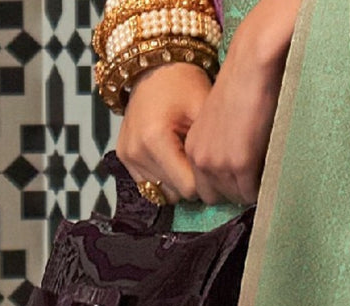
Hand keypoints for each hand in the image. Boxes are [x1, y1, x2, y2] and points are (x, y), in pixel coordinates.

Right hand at [116, 62, 209, 203]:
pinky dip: (164, 177)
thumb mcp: (204, 112)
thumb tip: (226, 185)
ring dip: (178, 181)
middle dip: (193, 181)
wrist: (154, 67)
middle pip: (177, 194)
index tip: (214, 166)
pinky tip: (171, 156)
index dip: (207, 181)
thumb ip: (212, 152)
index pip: (190, 189)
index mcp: (154, 140)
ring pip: (164, 193)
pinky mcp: (123, 157)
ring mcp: (127, 156)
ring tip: (184, 154)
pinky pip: (151, 185)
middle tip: (200, 157)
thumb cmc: (184, 85)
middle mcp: (135, 152)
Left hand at [184, 0, 300, 204]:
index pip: (203, 189)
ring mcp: (218, 163)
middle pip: (217, 198)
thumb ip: (220, 150)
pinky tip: (269, 166)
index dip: (223, 186)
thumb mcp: (220, 125)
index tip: (240, 176)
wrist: (251, 66)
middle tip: (252, 173)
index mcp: (192, 147)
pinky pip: (253, 192)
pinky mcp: (239, 163)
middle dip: (234, 191)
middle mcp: (200, 158)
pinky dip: (263, 186)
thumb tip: (235, 176)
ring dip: (250, 188)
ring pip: (237, 197)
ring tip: (262, 165)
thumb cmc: (242, 88)